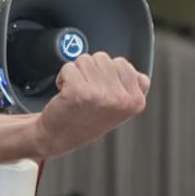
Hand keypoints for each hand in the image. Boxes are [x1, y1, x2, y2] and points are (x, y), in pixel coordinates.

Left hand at [29, 52, 147, 161]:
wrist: (59, 137)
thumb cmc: (88, 120)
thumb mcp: (120, 109)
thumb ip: (130, 89)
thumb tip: (135, 71)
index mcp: (136, 101)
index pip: (125, 64)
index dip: (108, 74)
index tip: (102, 91)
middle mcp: (121, 98)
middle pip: (104, 58)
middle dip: (91, 71)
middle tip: (87, 93)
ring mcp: (100, 95)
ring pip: (86, 59)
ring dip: (77, 73)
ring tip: (77, 92)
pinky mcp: (78, 92)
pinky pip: (69, 67)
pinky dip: (62, 77)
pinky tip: (65, 93)